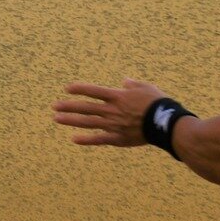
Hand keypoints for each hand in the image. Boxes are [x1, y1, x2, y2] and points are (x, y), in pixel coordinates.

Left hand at [51, 78, 168, 146]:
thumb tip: (125, 80)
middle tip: (54, 106)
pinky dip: (86, 140)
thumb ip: (133, 84)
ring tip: (57, 119)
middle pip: (86, 107)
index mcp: (118, 96)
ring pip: (88, 122)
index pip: (94, 91)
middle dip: (69, 106)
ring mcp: (113, 125)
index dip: (80, 89)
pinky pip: (99, 139)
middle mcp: (112, 110)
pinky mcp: (118, 138)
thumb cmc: (158, 103)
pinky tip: (74, 139)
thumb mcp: (146, 87)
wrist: (165, 123)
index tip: (67, 89)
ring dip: (71, 120)